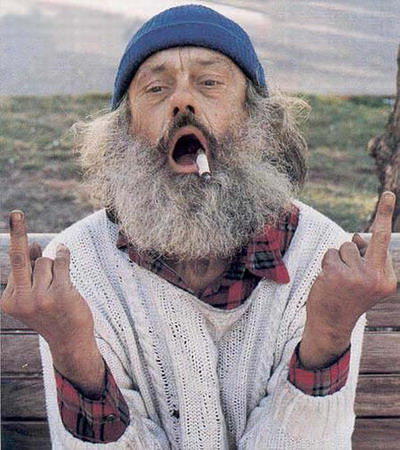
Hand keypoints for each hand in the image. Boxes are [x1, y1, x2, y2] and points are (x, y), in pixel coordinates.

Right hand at [0, 210, 94, 350]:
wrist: (70, 340)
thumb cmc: (52, 313)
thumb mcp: (35, 293)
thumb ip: (31, 271)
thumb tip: (32, 245)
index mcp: (8, 302)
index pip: (16, 267)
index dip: (27, 254)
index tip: (16, 220)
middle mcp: (21, 300)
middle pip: (23, 259)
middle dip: (18, 233)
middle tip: (16, 213)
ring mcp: (40, 299)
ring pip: (46, 261)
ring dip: (54, 265)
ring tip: (59, 284)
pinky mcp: (60, 295)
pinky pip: (61, 261)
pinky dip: (63, 254)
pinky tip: (64, 251)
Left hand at [306, 191, 396, 339]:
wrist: (331, 324)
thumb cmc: (347, 298)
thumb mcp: (364, 281)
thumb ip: (365, 258)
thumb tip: (356, 236)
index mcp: (388, 279)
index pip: (384, 245)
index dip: (383, 220)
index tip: (389, 196)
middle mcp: (377, 277)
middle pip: (374, 238)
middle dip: (384, 213)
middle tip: (390, 194)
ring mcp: (358, 276)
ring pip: (345, 247)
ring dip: (339, 258)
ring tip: (338, 278)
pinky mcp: (338, 275)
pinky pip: (331, 254)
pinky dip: (328, 263)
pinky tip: (329, 280)